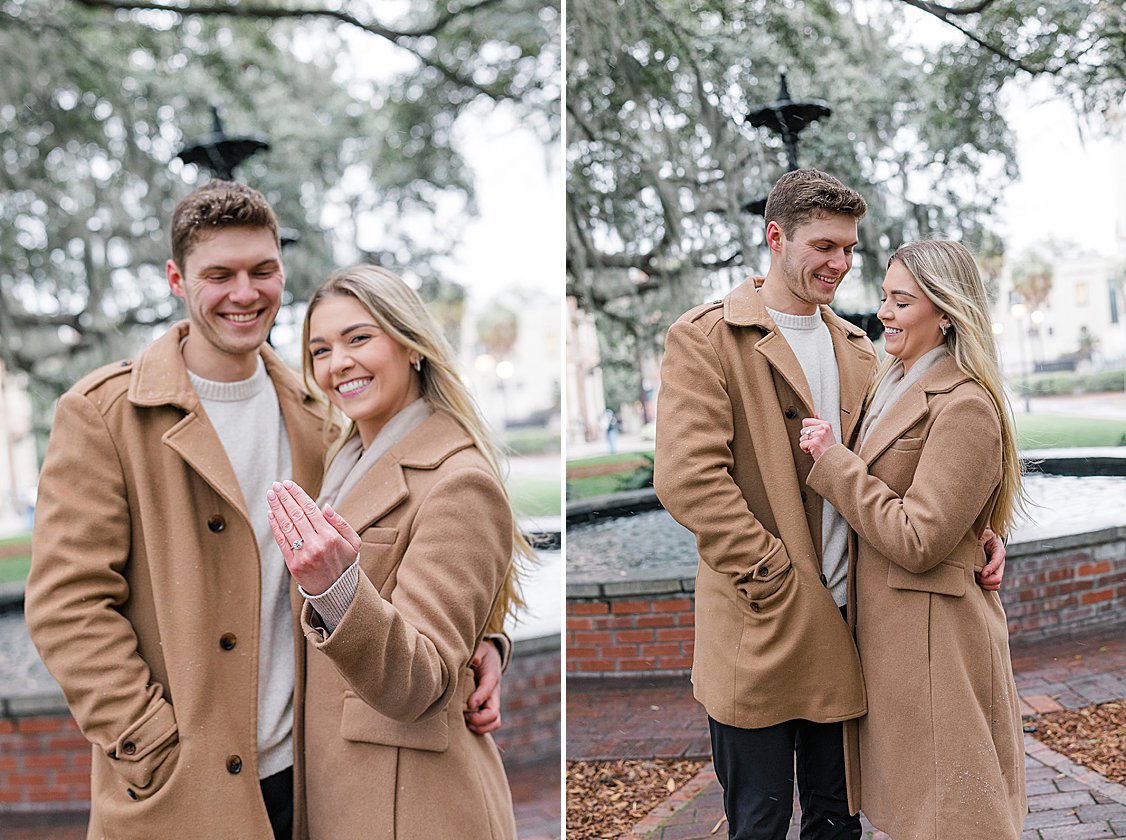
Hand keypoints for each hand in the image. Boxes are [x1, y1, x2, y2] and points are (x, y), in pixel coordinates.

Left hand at [267, 480, 361, 594]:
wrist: (336, 591)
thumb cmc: (345, 563)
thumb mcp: (353, 542)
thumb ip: (341, 523)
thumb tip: (325, 507)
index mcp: (331, 536)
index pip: (310, 509)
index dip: (298, 495)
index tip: (288, 484)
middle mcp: (316, 544)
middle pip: (296, 515)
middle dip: (284, 498)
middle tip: (276, 485)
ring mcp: (303, 555)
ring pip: (287, 526)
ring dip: (276, 508)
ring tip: (271, 495)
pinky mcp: (293, 564)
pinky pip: (282, 541)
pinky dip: (275, 526)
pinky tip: (271, 514)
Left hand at [464, 640, 502, 734]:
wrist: (490, 659)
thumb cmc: (482, 654)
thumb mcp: (481, 649)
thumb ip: (478, 654)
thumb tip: (475, 661)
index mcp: (492, 677)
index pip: (488, 689)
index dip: (479, 698)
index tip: (469, 704)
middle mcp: (494, 693)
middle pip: (493, 713)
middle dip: (479, 719)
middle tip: (465, 716)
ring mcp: (493, 703)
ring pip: (495, 722)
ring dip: (481, 727)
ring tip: (467, 723)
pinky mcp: (488, 709)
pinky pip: (490, 724)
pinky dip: (481, 729)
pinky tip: (467, 725)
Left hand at [798, 416, 836, 460]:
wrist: (834, 459)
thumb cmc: (830, 448)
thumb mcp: (828, 432)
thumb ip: (821, 422)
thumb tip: (817, 414)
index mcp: (825, 424)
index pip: (806, 421)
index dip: (807, 429)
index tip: (812, 435)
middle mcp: (822, 428)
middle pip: (802, 430)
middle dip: (806, 438)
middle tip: (815, 443)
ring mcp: (818, 435)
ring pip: (802, 438)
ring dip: (806, 444)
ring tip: (815, 447)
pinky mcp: (814, 443)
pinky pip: (802, 444)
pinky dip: (805, 450)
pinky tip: (813, 450)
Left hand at [976, 528, 1005, 590]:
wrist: (987, 539)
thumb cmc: (984, 536)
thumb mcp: (984, 534)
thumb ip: (982, 538)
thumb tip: (978, 547)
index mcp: (999, 552)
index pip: (997, 562)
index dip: (989, 569)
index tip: (981, 573)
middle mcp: (1000, 563)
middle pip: (997, 578)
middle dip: (985, 580)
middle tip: (975, 575)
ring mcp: (998, 570)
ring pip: (996, 585)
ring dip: (984, 584)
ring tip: (975, 577)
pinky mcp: (993, 575)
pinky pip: (992, 586)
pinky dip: (985, 586)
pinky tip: (977, 579)